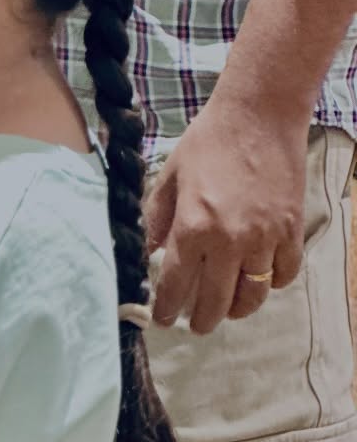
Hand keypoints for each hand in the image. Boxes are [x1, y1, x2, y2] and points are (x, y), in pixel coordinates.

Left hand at [146, 100, 306, 333]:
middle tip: (195, 325)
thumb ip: (157, 218)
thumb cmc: (208, 141)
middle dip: (202, 319)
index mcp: (194, 227)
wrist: (259, 117)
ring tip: (227, 310)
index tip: (163, 319)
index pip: (177, 284)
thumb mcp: (170, 176)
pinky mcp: (291, 231)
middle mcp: (230, 241)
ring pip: (253, 295)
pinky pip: (284, 273)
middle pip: (216, 300)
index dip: (167, 307)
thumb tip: (149, 251)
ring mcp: (265, 239)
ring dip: (238, 309)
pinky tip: (260, 280)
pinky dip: (272, 283)